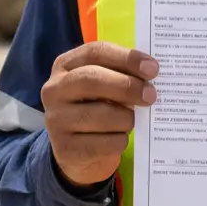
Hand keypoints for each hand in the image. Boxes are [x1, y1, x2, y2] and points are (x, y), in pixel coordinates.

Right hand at [41, 41, 158, 187]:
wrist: (77, 153)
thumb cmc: (96, 108)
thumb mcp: (102, 86)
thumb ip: (120, 75)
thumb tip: (150, 75)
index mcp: (64, 65)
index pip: (95, 52)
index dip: (126, 58)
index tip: (152, 68)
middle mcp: (54, 89)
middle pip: (92, 79)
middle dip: (127, 86)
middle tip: (151, 95)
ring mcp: (56, 119)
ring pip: (101, 114)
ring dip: (126, 118)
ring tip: (130, 120)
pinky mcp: (65, 148)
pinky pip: (104, 143)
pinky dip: (120, 140)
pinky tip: (119, 138)